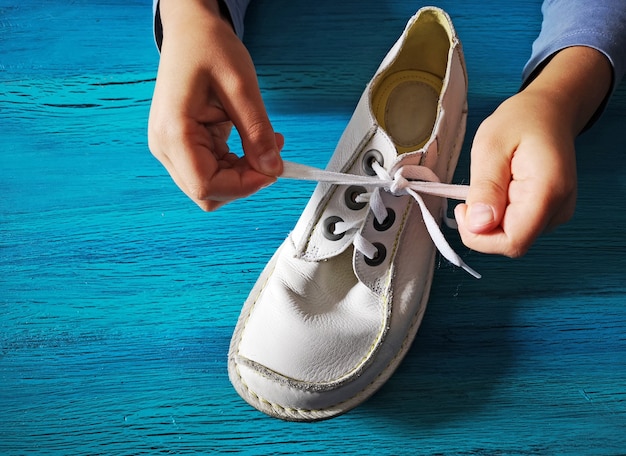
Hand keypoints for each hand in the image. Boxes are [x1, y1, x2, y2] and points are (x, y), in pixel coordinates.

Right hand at [148, 0, 283, 210]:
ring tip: (266, 144)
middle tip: (272, 155)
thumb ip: (257, 133)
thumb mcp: (241, 87)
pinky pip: (213, 170)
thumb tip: (273, 169)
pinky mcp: (183, 146)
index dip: (243, 187)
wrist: (191, 30)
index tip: (272, 171)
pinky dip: (237, 165)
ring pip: (212, 186)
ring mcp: (172, 148)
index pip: (206, 186)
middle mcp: (166, 147)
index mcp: (173, 132)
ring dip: (243, 174)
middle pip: (207, 192)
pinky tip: (252, 143)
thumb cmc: (208, 47)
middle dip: (245, 181)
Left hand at [455, 46, 611, 256]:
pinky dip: (500, 214)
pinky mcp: (549, 214)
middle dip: (483, 226)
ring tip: (495, 181)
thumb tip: (478, 226)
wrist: (548, 112)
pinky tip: (502, 188)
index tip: (464, 207)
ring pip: (512, 237)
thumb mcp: (490, 146)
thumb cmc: (520, 122)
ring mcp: (557, 214)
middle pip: (511, 243)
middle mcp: (558, 209)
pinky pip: (517, 227)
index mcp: (547, 192)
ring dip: (491, 218)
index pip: (512, 242)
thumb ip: (485, 187)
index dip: (480, 236)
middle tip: (476, 189)